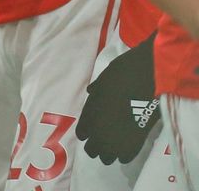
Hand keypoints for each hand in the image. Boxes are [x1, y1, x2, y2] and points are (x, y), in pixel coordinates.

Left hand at [76, 35, 156, 163]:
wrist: (147, 75)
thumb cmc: (123, 71)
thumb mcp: (102, 78)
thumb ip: (95, 90)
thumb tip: (91, 92)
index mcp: (90, 111)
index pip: (82, 132)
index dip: (85, 133)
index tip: (88, 133)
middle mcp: (100, 127)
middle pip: (92, 148)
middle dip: (94, 146)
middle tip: (99, 143)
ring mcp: (118, 135)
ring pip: (107, 156)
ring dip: (108, 153)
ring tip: (111, 149)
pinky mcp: (136, 139)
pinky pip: (125, 156)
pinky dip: (123, 155)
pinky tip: (123, 153)